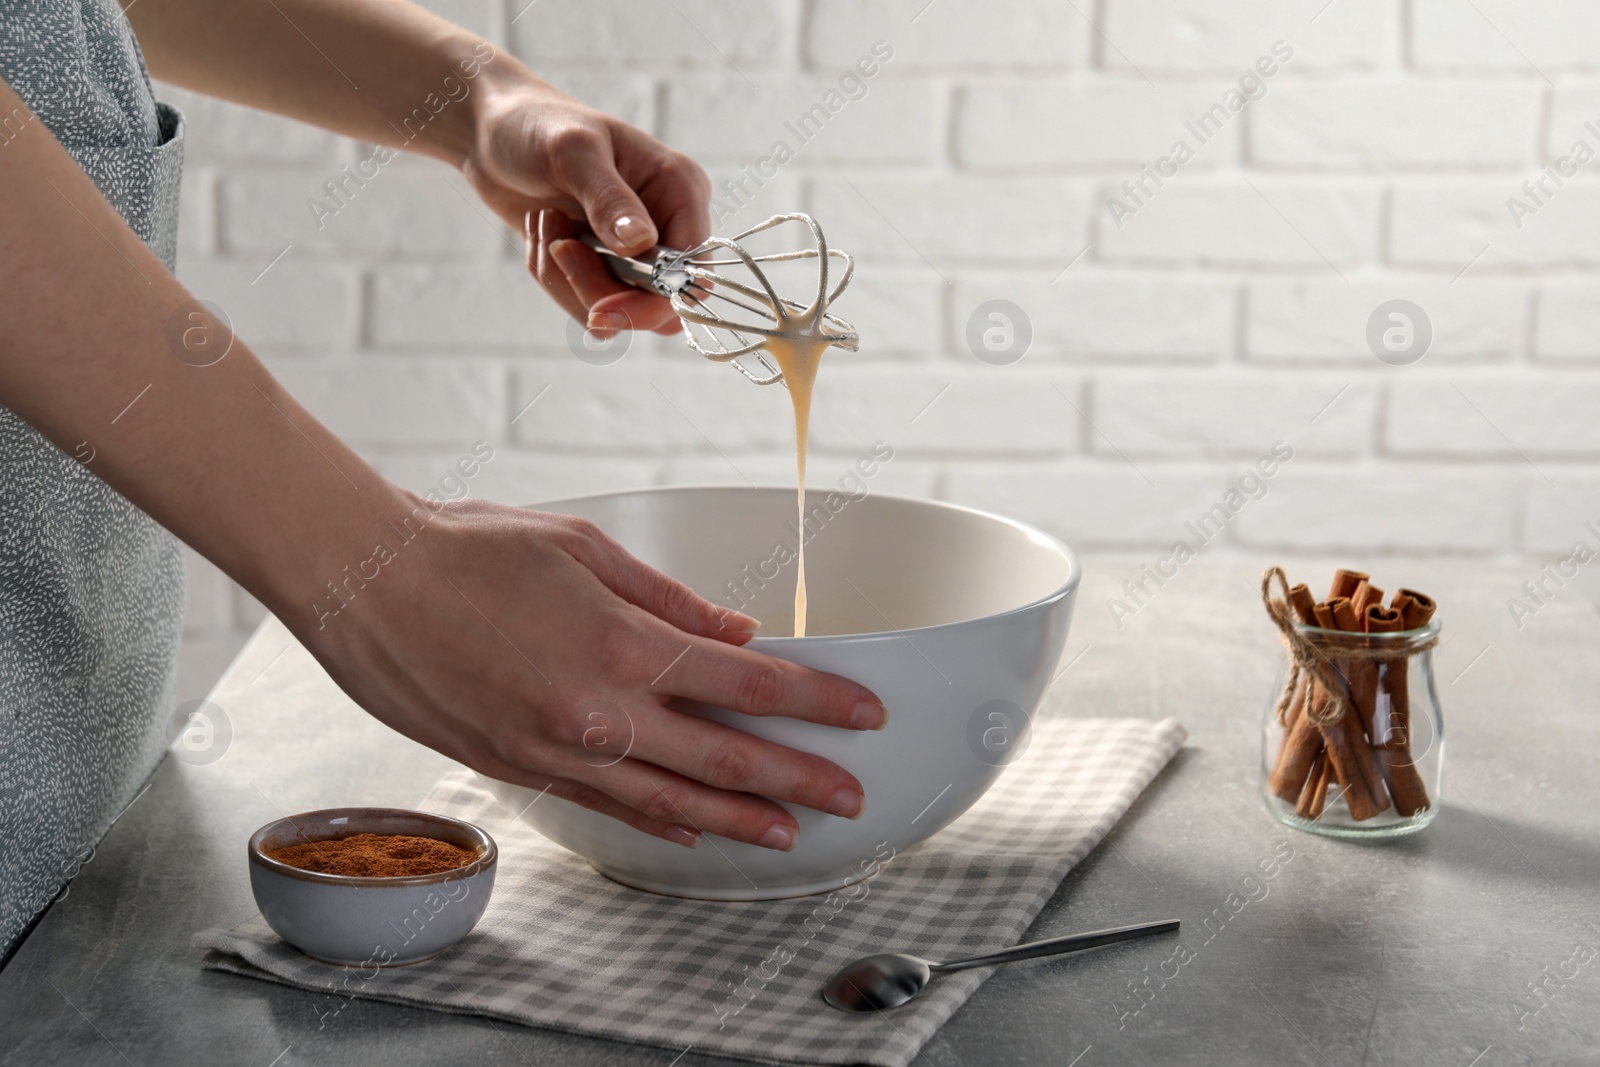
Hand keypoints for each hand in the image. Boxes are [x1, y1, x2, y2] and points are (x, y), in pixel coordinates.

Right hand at [301, 495, 885, 850]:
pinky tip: (694, 829)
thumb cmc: (470, 548)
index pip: (751, 682)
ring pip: (671, 801)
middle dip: (800, 780)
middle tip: (850, 796)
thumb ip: (671, 601)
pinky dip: (660, 821)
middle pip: (725, 759)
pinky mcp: (522, 768)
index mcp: (625, 643)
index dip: (818, 702)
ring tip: (788, 832)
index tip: (863, 714)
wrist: (366, 584)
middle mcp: (600, 711)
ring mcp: (559, 751)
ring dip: (740, 818)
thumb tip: (735, 633)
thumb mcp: (586, 549)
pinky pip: (607, 806)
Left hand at [460, 77, 710, 337]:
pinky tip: (543, 236)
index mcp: (680, 191)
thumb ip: (608, 199)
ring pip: (620, 311)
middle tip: (558, 249)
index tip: (602, 304)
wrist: (494, 133)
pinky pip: (587, 305)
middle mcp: (667, 226)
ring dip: (567, 280)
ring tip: (546, 226)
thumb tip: (641, 241)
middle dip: (599, 290)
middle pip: (658, 304)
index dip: (655, 298)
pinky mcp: (604, 269)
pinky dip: (555, 280)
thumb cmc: (538, 126)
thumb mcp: (573, 151)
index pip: (693, 269)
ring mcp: (636, 252)